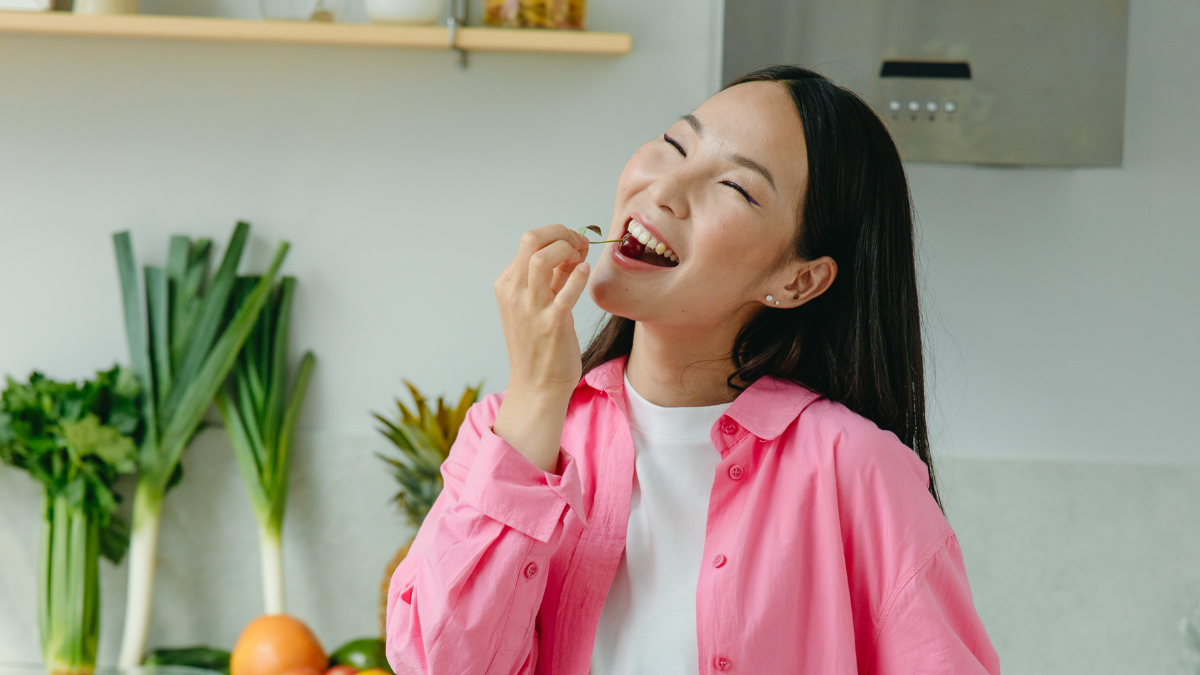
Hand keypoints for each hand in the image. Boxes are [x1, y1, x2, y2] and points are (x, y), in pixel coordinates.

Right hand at [491, 225, 591, 472]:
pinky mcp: (552, 324)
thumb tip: (568, 250)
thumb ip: (549, 278)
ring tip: (581, 258)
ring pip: (542, 257)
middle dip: (560, 233)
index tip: (575, 245)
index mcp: (507, 285)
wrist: (537, 387)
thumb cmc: (539, 345)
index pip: (529, 241)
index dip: (557, 236)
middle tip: (579, 244)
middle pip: (531, 239)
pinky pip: (566, 291)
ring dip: (568, 249)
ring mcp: (531, 308)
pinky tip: (585, 272)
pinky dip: (578, 275)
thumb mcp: (535, 305)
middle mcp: (514, 293)